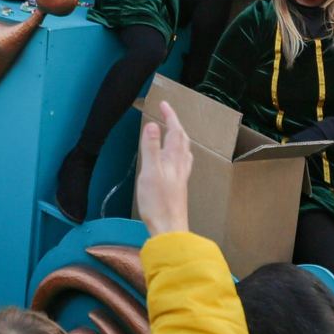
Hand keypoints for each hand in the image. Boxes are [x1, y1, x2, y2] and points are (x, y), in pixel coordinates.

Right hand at [136, 100, 192, 235]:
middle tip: (167, 114)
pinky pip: (182, 162)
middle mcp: (180, 166)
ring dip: (179, 137)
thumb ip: (150, 148)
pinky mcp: (178, 186)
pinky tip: (175, 160)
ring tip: (173, 132)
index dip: (170, 116)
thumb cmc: (158, 203)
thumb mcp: (149, 172)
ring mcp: (181, 177)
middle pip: (182, 139)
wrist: (169, 229)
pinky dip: (178, 152)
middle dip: (175, 124)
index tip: (164, 104)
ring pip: (184, 151)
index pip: (175, 131)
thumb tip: (152, 125)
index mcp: (174, 159)